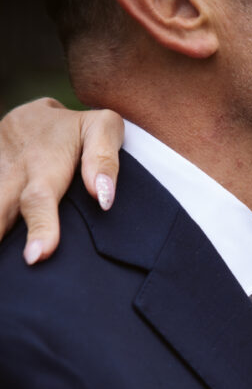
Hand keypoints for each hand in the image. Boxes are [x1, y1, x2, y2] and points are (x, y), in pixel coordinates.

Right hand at [0, 98, 123, 263]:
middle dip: (0, 236)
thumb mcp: (103, 128)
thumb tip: (103, 199)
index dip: (40, 227)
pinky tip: (5, 238)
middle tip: (12, 273)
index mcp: (44, 163)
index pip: (39, 198)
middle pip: (2, 210)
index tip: (36, 257)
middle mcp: (13, 170)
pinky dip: (1, 222)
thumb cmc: (80, 130)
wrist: (41, 115)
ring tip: (9, 269)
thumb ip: (104, 160)